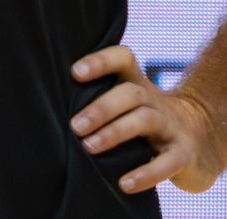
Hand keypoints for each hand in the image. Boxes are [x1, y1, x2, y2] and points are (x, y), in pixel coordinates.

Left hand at [72, 45, 226, 193]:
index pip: (123, 59)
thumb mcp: (125, 104)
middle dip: (100, 108)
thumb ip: (95, 98)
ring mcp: (171, 126)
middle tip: (75, 126)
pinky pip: (167, 163)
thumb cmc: (143, 120)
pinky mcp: (183, 154)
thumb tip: (45, 107)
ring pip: (144, 121)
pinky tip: (124, 183)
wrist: (198, 141)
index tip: (75, 73)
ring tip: (89, 147)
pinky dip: (146, 174)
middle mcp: (154, 100)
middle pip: (129, 93)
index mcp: (137, 83)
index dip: (101, 61)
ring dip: (114, 133)